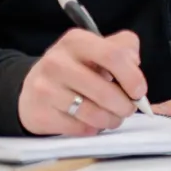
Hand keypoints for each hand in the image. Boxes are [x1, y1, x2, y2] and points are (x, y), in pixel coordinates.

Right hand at [17, 29, 148, 135]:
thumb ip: (123, 48)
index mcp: (76, 41)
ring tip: (114, 118)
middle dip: (124, 105)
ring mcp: (45, 89)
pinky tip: (93, 123)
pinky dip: (92, 129)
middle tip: (129, 109)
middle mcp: (57, 63)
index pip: (113, 55)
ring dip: (110, 120)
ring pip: (91, 113)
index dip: (132, 76)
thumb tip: (134, 64)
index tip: (140, 91)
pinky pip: (77, 128)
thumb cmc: (75, 67)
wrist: (31, 88)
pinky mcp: (39, 114)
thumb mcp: (97, 47)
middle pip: (104, 90)